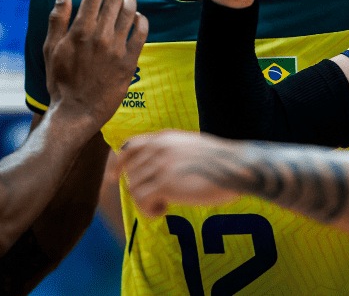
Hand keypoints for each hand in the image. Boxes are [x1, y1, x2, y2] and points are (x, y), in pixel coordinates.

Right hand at [44, 0, 148, 126]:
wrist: (76, 112)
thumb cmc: (60, 81)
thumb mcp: (50, 49)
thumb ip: (57, 19)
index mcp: (79, 31)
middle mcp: (100, 36)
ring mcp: (117, 48)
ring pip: (130, 11)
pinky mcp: (130, 61)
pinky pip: (142, 32)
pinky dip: (141, 19)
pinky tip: (137, 17)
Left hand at [117, 130, 242, 217]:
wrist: (235, 168)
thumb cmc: (220, 162)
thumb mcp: (191, 147)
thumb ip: (172, 152)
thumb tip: (156, 169)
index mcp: (164, 138)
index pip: (130, 146)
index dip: (119, 163)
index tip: (113, 177)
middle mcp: (158, 148)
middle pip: (131, 173)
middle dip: (141, 189)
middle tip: (161, 198)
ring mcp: (160, 165)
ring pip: (134, 188)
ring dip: (146, 202)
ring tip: (165, 205)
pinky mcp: (165, 183)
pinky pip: (141, 201)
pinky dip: (149, 210)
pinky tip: (164, 210)